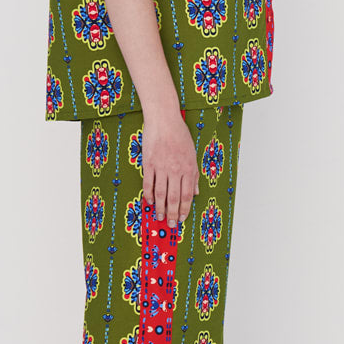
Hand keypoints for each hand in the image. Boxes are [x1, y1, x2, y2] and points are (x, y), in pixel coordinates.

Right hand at [142, 110, 199, 226]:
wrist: (164, 119)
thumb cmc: (179, 134)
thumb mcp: (192, 154)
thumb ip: (194, 174)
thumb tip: (195, 192)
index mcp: (188, 168)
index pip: (187, 195)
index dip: (185, 209)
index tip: (183, 218)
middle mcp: (176, 170)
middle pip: (174, 198)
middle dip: (174, 214)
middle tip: (172, 224)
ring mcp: (161, 167)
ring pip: (160, 194)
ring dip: (160, 208)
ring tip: (160, 217)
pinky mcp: (148, 163)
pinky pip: (148, 183)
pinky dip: (148, 195)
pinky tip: (149, 202)